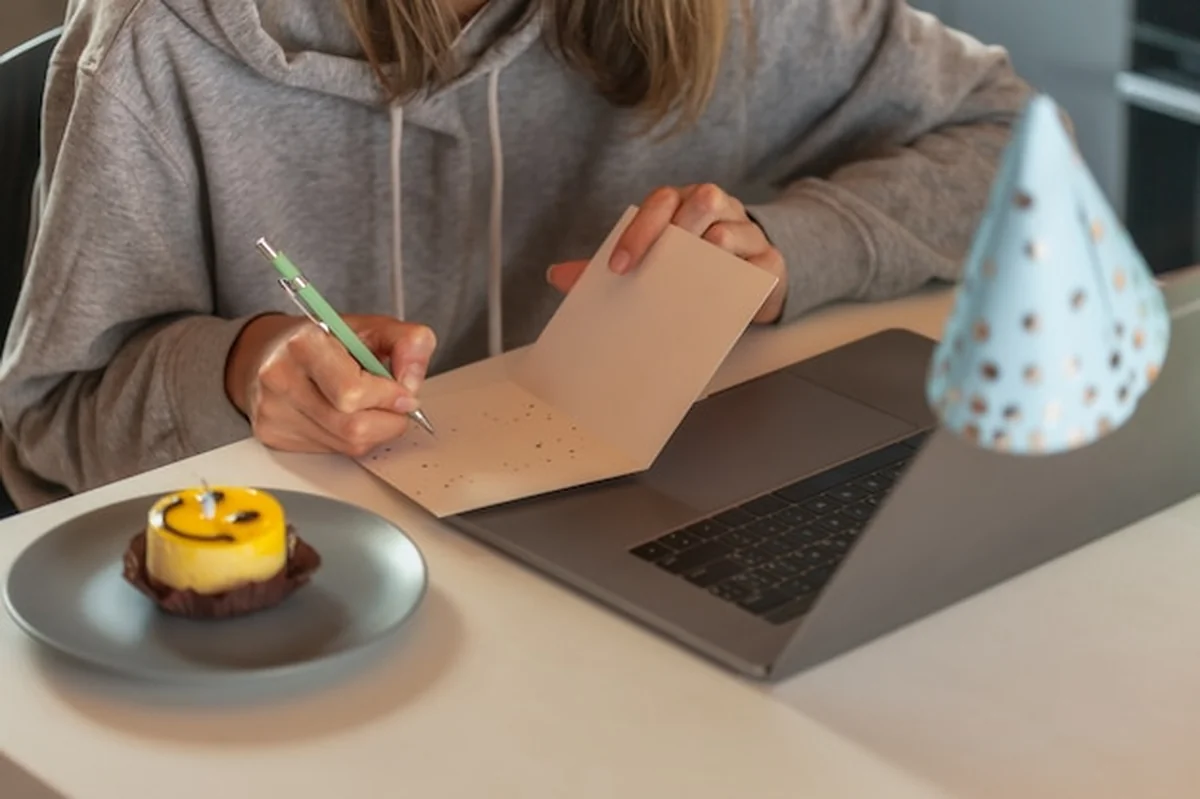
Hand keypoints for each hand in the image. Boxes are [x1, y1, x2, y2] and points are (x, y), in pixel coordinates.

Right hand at [225, 314, 436, 457]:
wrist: (272, 352)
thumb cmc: (326, 340)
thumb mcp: (373, 327)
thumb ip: (409, 342)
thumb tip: (412, 383)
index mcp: (305, 343)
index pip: (353, 392)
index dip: (389, 397)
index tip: (403, 392)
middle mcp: (281, 378)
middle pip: (353, 427)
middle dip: (387, 419)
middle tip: (392, 403)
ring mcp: (273, 411)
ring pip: (347, 445)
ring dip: (372, 431)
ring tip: (366, 406)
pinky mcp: (273, 436)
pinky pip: (331, 452)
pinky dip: (349, 439)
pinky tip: (341, 415)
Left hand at [546, 184, 787, 322]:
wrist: (742, 281)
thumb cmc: (688, 267)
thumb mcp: (650, 263)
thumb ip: (604, 269)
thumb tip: (557, 276)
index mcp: (681, 204)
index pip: (660, 202)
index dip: (638, 231)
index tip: (618, 267)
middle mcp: (716, 209)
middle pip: (703, 199)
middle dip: (680, 229)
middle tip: (657, 268)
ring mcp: (747, 231)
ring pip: (734, 226)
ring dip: (714, 247)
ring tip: (694, 276)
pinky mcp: (770, 260)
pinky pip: (763, 261)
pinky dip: (745, 275)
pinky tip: (728, 292)